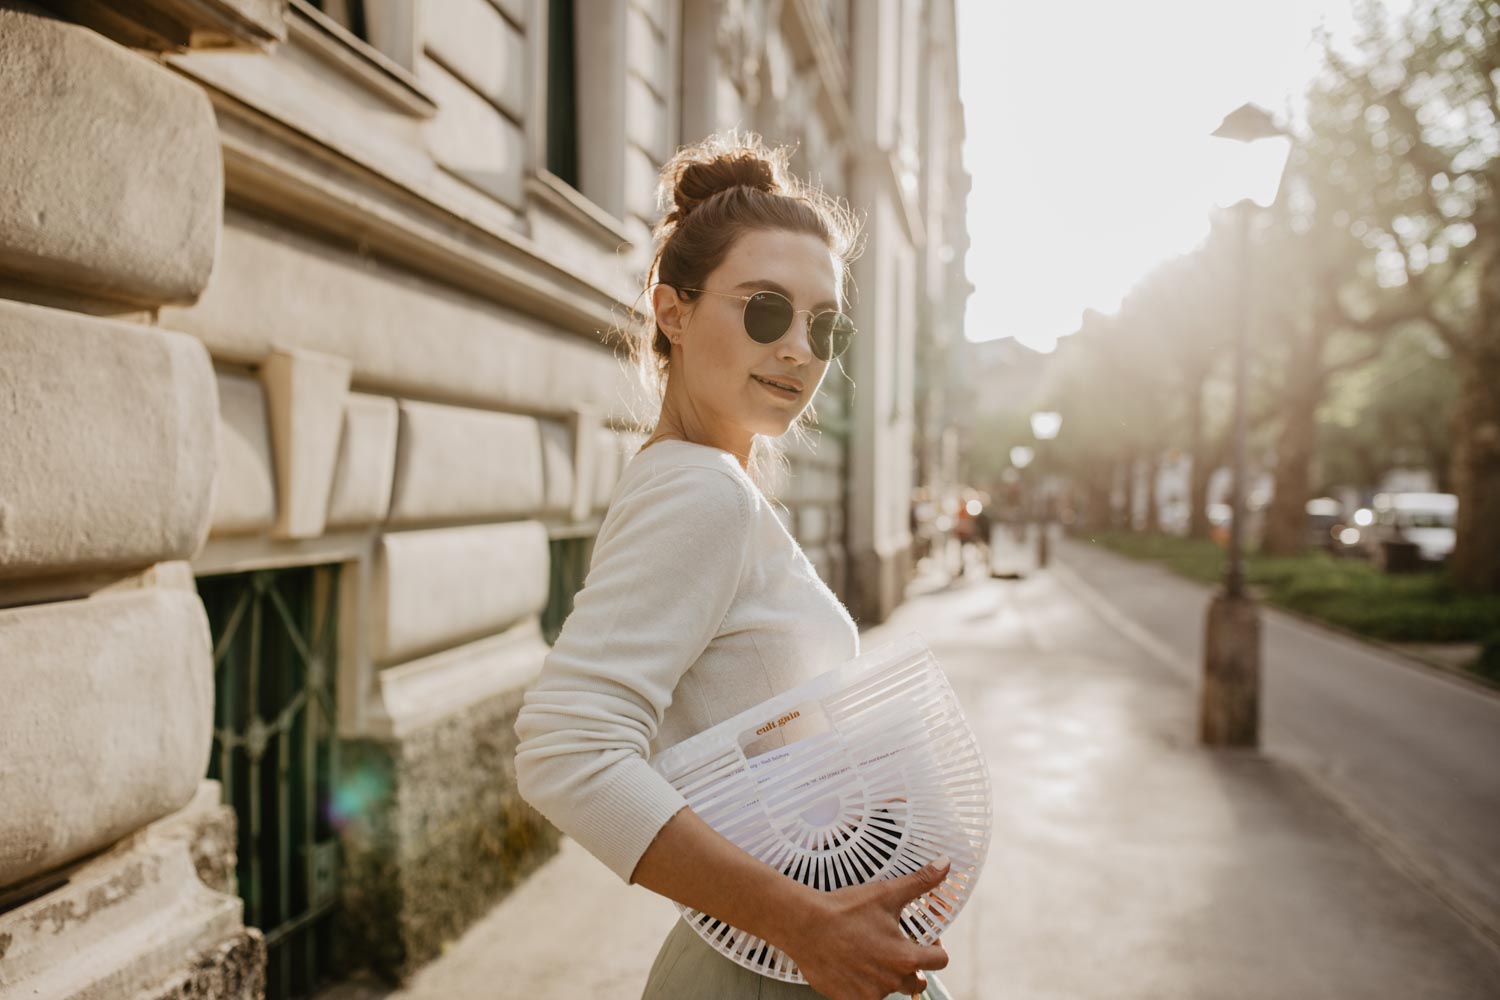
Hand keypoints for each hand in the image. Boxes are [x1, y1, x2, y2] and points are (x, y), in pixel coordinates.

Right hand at [780, 856, 951, 999]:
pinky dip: (863, 985)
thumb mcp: (886, 893)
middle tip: (894, 949)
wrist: (804, 926)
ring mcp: (870, 994)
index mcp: (905, 957)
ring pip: (890, 989)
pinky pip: (866, 997)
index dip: (935, 949)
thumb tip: (944, 864)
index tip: (924, 941)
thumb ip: (920, 882)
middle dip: (910, 967)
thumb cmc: (845, 910)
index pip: (940, 962)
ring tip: (870, 955)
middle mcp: (891, 980)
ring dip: (886, 976)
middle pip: (917, 982)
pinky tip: (853, 966)